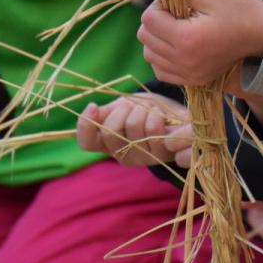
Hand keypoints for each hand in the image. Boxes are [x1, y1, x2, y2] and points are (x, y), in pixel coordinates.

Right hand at [76, 93, 195, 166]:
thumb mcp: (122, 107)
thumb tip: (91, 110)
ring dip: (142, 109)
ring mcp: (142, 158)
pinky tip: (160, 115)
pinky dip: (156, 113)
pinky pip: (153, 128)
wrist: (176, 115)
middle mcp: (122, 155)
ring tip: (149, 110)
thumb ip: (106, 112)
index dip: (85, 125)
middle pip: (111, 132)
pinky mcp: (162, 155)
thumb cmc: (145, 111)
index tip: (93, 106)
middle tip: (132, 105)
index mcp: (108, 144)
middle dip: (122, 109)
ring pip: (133, 125)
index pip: (87, 142)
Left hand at [138, 0, 262, 87]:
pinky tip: (179, 45)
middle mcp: (184, 61)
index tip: (178, 1)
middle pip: (145, 37)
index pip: (148, 18)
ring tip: (179, 28)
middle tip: (179, 13)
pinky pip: (161, 70)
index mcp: (187, 38)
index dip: (160, 4)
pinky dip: (163, 57)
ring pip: (150, 55)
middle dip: (157, 20)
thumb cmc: (239, 9)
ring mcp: (189, 74)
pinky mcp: (194, 81)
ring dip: (158, 38)